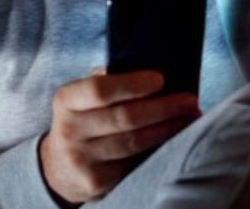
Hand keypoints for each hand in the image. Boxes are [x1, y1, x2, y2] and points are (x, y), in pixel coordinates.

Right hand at [39, 69, 201, 204]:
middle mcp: (69, 130)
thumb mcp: (82, 98)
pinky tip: (176, 138)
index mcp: (66, 100)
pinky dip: (159, 148)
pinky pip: (134, 162)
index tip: (160, 79)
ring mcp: (81, 158)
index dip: (131, 84)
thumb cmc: (83, 121)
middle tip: (189, 100)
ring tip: (189, 116)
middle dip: (162, 107)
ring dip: (167, 128)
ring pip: (133, 141)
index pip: (99, 90)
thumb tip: (148, 66)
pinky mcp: (96, 181)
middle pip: (123, 117)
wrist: (60, 169)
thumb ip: (106, 81)